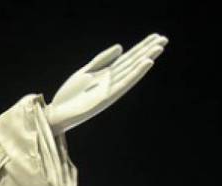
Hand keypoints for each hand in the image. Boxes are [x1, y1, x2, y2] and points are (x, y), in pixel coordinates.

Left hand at [45, 34, 167, 133]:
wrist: (57, 114)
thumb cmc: (70, 95)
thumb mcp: (85, 72)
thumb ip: (102, 60)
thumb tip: (121, 47)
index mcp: (107, 75)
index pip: (128, 58)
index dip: (141, 47)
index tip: (156, 37)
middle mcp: (112, 82)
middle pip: (132, 62)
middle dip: (147, 50)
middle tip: (164, 39)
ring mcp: (110, 90)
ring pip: (131, 71)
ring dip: (145, 59)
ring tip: (159, 47)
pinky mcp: (107, 98)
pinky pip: (124, 84)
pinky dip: (136, 73)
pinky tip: (147, 63)